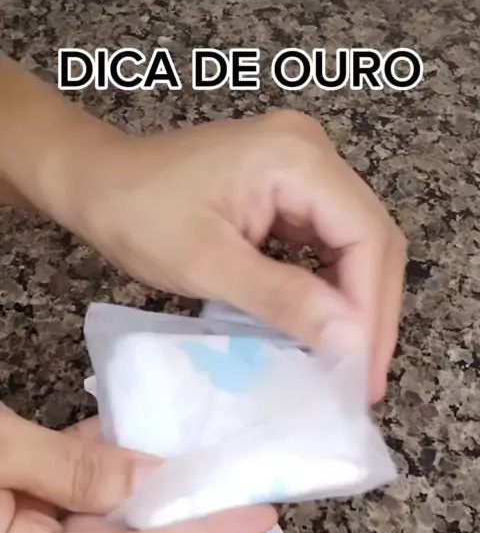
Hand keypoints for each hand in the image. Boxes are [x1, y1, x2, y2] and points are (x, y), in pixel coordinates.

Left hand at [0, 55, 404, 400]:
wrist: (97, 182)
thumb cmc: (137, 215)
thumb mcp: (207, 264)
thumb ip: (283, 299)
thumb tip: (351, 340)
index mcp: (296, 157)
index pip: (365, 237)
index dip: (371, 309)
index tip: (363, 373)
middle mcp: (312, 152)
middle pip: (371, 239)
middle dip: (370, 312)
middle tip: (364, 380)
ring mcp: (303, 168)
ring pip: (355, 245)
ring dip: (355, 304)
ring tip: (351, 365)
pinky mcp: (289, 189)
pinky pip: (327, 243)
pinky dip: (330, 289)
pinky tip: (325, 329)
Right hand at [0, 406, 274, 532]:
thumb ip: (71, 469)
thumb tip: (151, 476)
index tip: (257, 516)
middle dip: (180, 506)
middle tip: (238, 474)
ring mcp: (10, 530)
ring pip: (92, 509)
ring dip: (141, 477)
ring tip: (198, 446)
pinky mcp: (3, 499)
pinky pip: (63, 484)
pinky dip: (96, 457)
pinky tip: (131, 425)